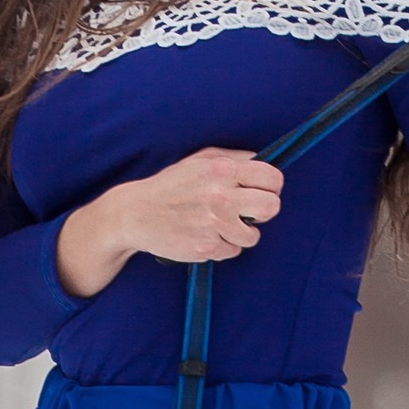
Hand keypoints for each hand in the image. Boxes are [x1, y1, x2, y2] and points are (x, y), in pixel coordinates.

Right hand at [55, 148, 284, 297]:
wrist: (136, 214)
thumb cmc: (171, 184)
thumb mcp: (200, 159)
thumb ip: (234, 158)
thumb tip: (263, 162)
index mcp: (221, 169)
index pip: (272, 178)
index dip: (272, 186)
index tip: (262, 191)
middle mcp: (220, 196)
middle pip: (272, 207)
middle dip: (264, 210)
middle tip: (249, 211)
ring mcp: (214, 224)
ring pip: (254, 235)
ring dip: (243, 232)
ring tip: (223, 225)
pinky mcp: (206, 248)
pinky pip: (233, 251)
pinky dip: (224, 246)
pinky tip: (206, 236)